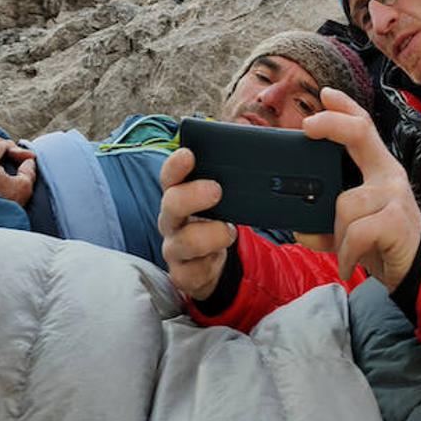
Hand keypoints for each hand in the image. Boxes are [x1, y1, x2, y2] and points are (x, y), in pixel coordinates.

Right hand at [157, 147, 237, 300]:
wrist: (209, 265)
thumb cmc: (214, 223)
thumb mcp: (219, 201)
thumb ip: (227, 179)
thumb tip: (250, 147)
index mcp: (178, 196)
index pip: (170, 176)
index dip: (175, 165)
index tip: (188, 155)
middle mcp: (171, 220)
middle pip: (171, 204)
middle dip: (193, 196)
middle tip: (216, 190)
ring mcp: (174, 248)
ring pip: (184, 241)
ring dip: (210, 235)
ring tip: (229, 231)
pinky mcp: (182, 274)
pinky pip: (191, 271)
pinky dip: (209, 264)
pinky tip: (218, 259)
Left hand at [299, 88, 420, 291]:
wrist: (420, 271)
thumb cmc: (382, 241)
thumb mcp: (351, 224)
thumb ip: (327, 218)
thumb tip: (300, 227)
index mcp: (378, 169)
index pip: (364, 128)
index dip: (345, 108)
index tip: (325, 95)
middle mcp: (389, 175)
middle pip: (360, 134)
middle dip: (331, 123)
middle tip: (308, 127)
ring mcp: (395, 196)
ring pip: (344, 203)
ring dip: (335, 233)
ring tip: (346, 250)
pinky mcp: (396, 221)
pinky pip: (355, 232)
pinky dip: (346, 252)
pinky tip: (349, 263)